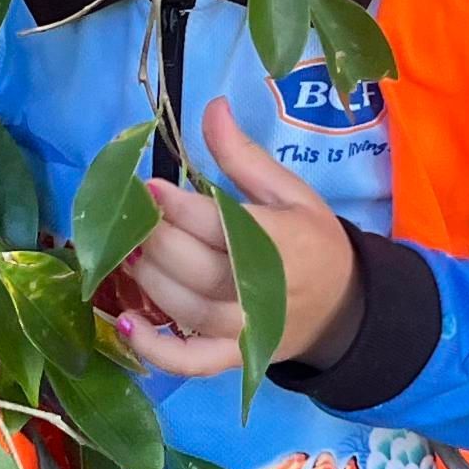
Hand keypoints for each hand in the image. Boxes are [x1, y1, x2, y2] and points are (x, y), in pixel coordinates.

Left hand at [119, 97, 363, 378]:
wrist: (342, 308)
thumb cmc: (312, 241)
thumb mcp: (289, 191)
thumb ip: (243, 155)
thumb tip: (211, 106)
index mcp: (281, 241)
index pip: (218, 224)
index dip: (176, 206)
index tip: (148, 187)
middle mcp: (260, 290)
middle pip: (194, 266)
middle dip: (155, 239)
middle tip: (131, 218)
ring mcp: (245, 330)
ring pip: (185, 308)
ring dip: (147, 279)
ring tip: (125, 253)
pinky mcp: (233, 357)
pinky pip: (191, 361)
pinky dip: (156, 350)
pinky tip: (126, 324)